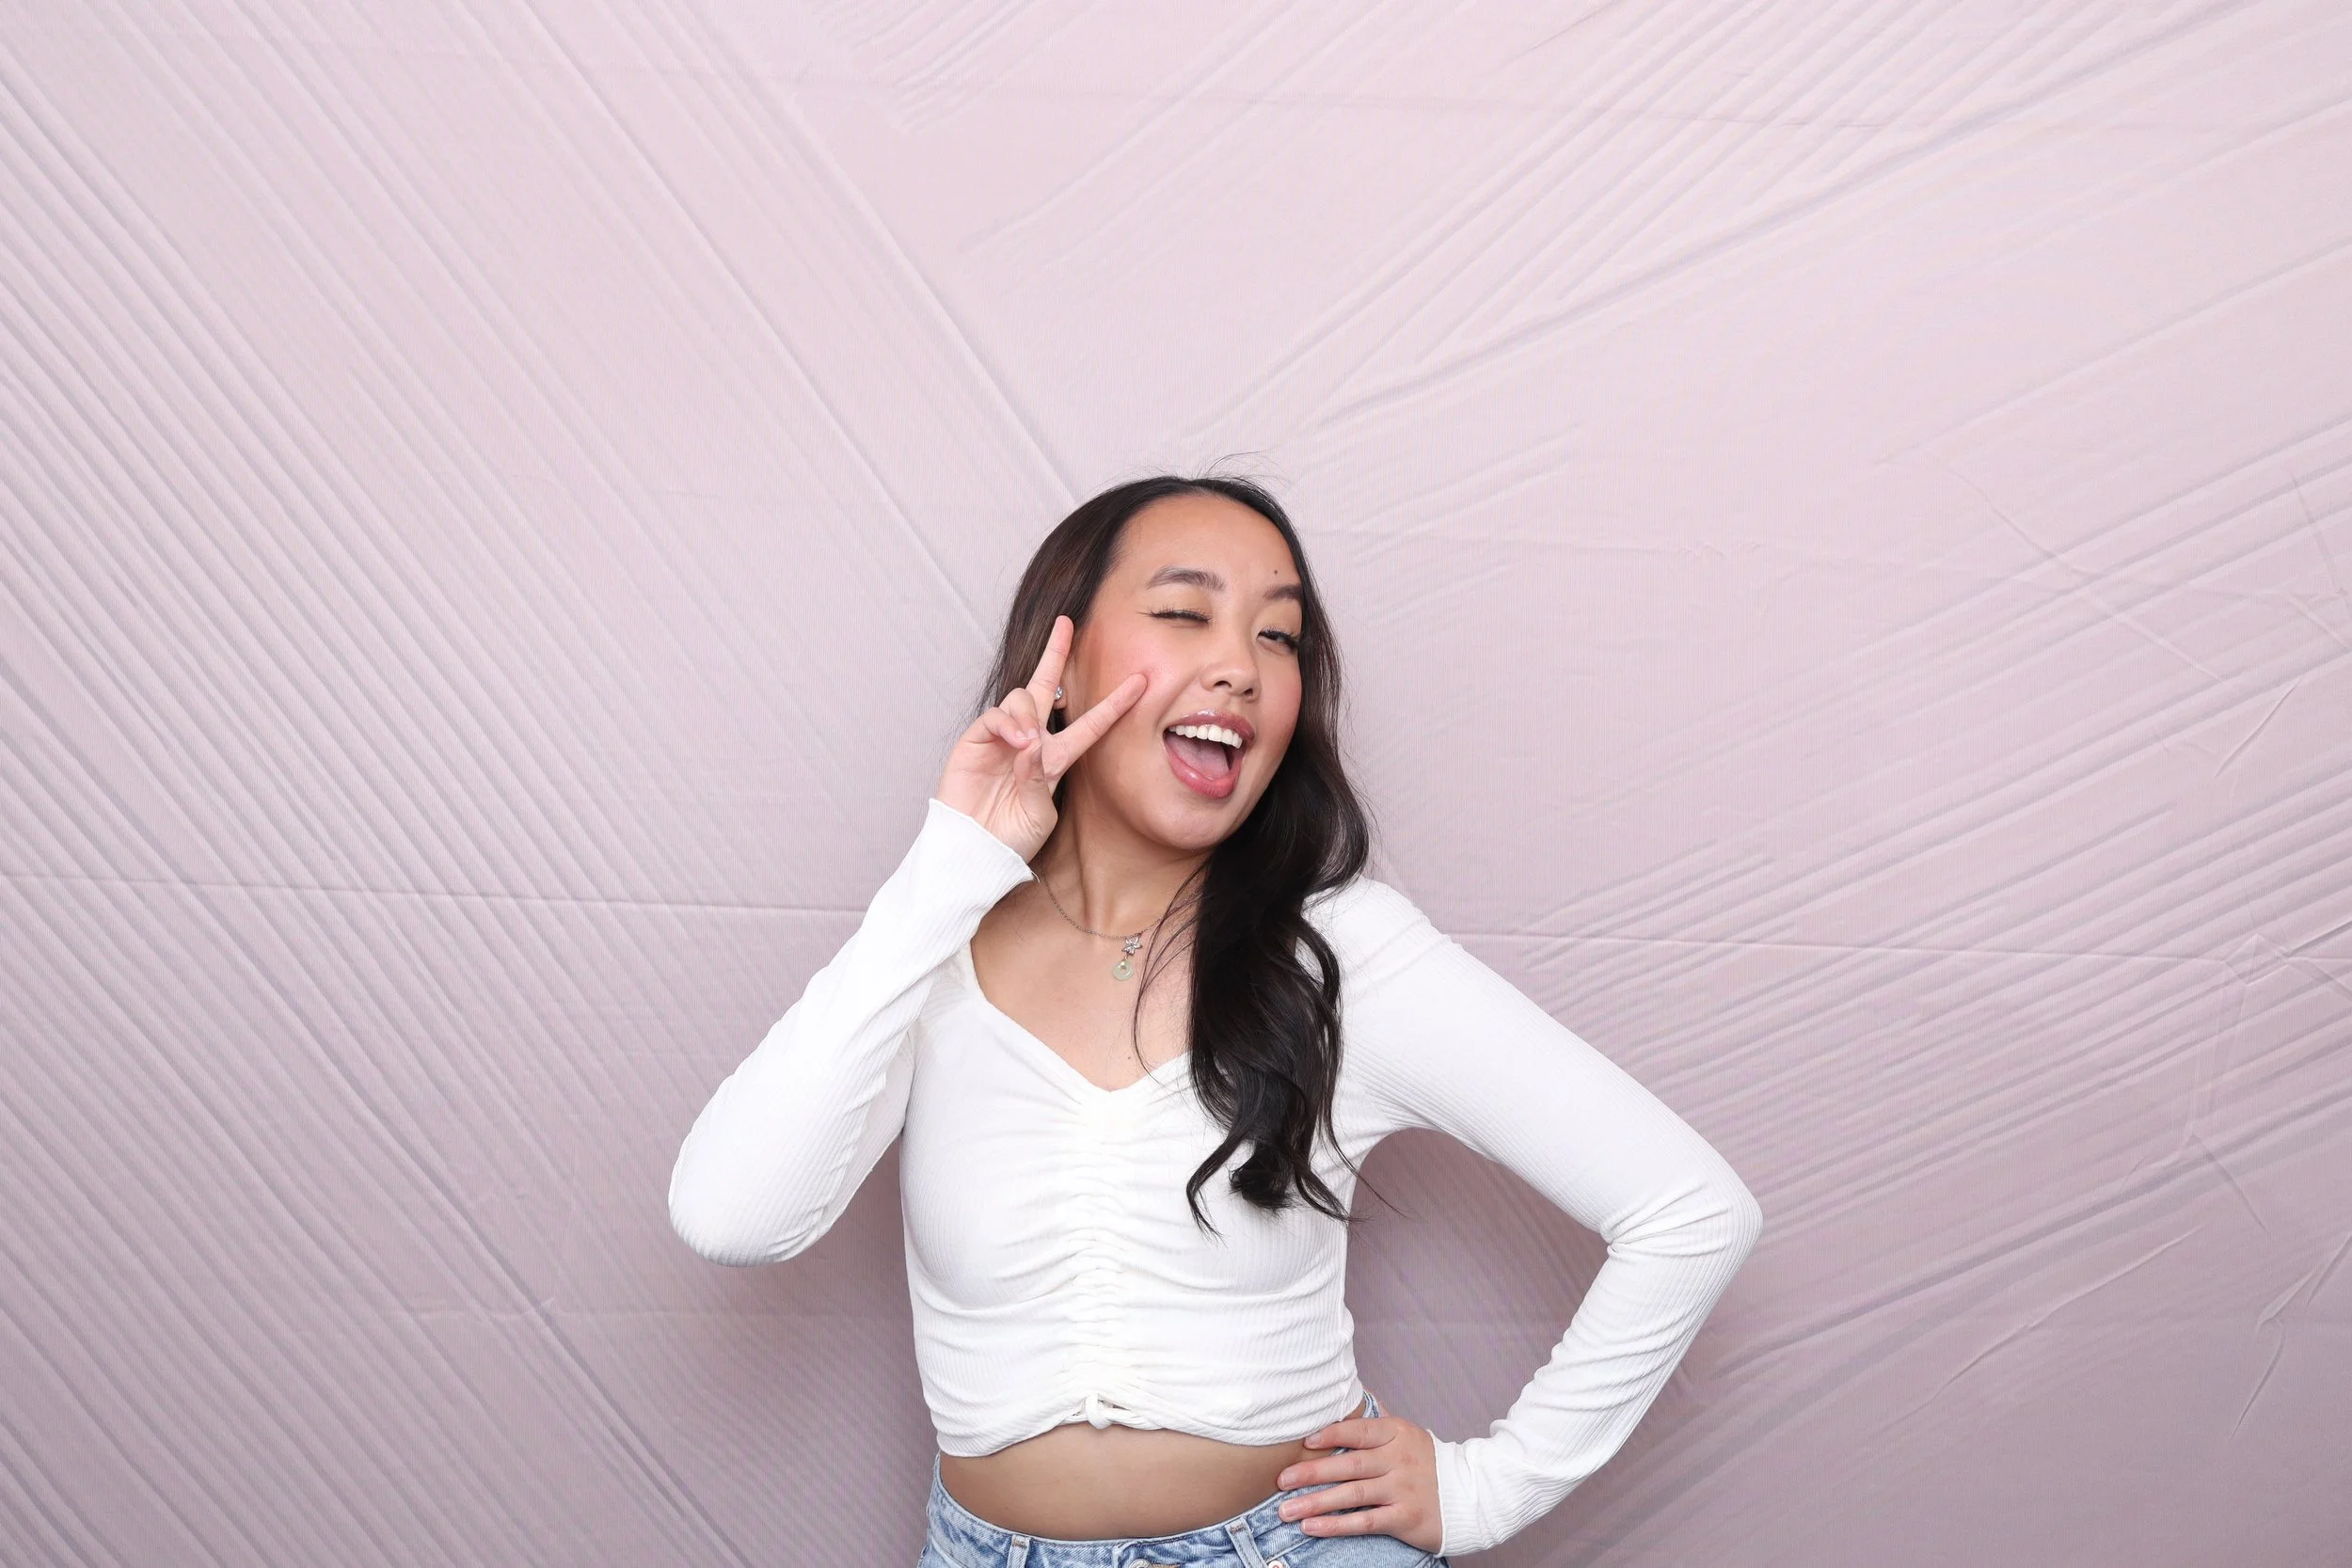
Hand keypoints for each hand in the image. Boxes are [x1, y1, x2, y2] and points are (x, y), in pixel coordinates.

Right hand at [934, 614, 1145, 861]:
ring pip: (1022, 699)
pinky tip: (1017, 740)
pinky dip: (1008, 723)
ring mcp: (1002, 738)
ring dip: (1029, 713)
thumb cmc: (1011, 839)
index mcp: (1055, 760)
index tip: (1140, 683)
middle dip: (1055, 653)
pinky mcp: (975, 741)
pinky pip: (995, 717)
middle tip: (1065, 623)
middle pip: (1047, 687)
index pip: (1089, 725)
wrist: (974, 851)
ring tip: (1028, 741)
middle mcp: (1031, 741)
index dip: (1114, 705)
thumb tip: (1032, 743)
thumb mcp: (1039, 814)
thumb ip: (1038, 779)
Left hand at [1274, 1404, 1442, 1552]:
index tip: (1305, 1440)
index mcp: (1397, 1434)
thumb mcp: (1405, 1435)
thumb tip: (1349, 1391)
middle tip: (1281, 1480)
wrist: (1469, 1495)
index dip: (1331, 1434)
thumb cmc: (1425, 1463)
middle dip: (1311, 1473)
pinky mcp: (1405, 1517)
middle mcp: (1399, 1460)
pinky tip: (1312, 1527)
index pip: (1360, 1431)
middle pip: (1349, 1465)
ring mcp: (1402, 1490)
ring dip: (1316, 1503)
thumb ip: (1375, 1422)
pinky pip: (1365, 1521)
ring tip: (1286, 1510)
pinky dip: (1336, 1526)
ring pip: (1352, 1495)